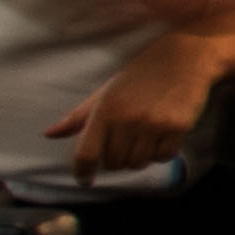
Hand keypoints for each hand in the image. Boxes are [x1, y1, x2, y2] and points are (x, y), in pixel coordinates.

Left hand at [47, 23, 234, 179]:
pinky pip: (163, 157)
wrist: (185, 56)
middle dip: (116, 158)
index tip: (84, 178)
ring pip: (138, 163)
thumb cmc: (141, 74)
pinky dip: (160, 153)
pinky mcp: (178, 128)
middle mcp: (128, 119)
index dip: (82, 172)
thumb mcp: (106, 91)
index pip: (87, 154)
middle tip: (124, 143)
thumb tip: (49, 134)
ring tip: (144, 137)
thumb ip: (78, 117)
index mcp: (105, 110)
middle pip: (114, 163)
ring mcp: (154, 125)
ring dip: (138, 157)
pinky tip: (162, 136)